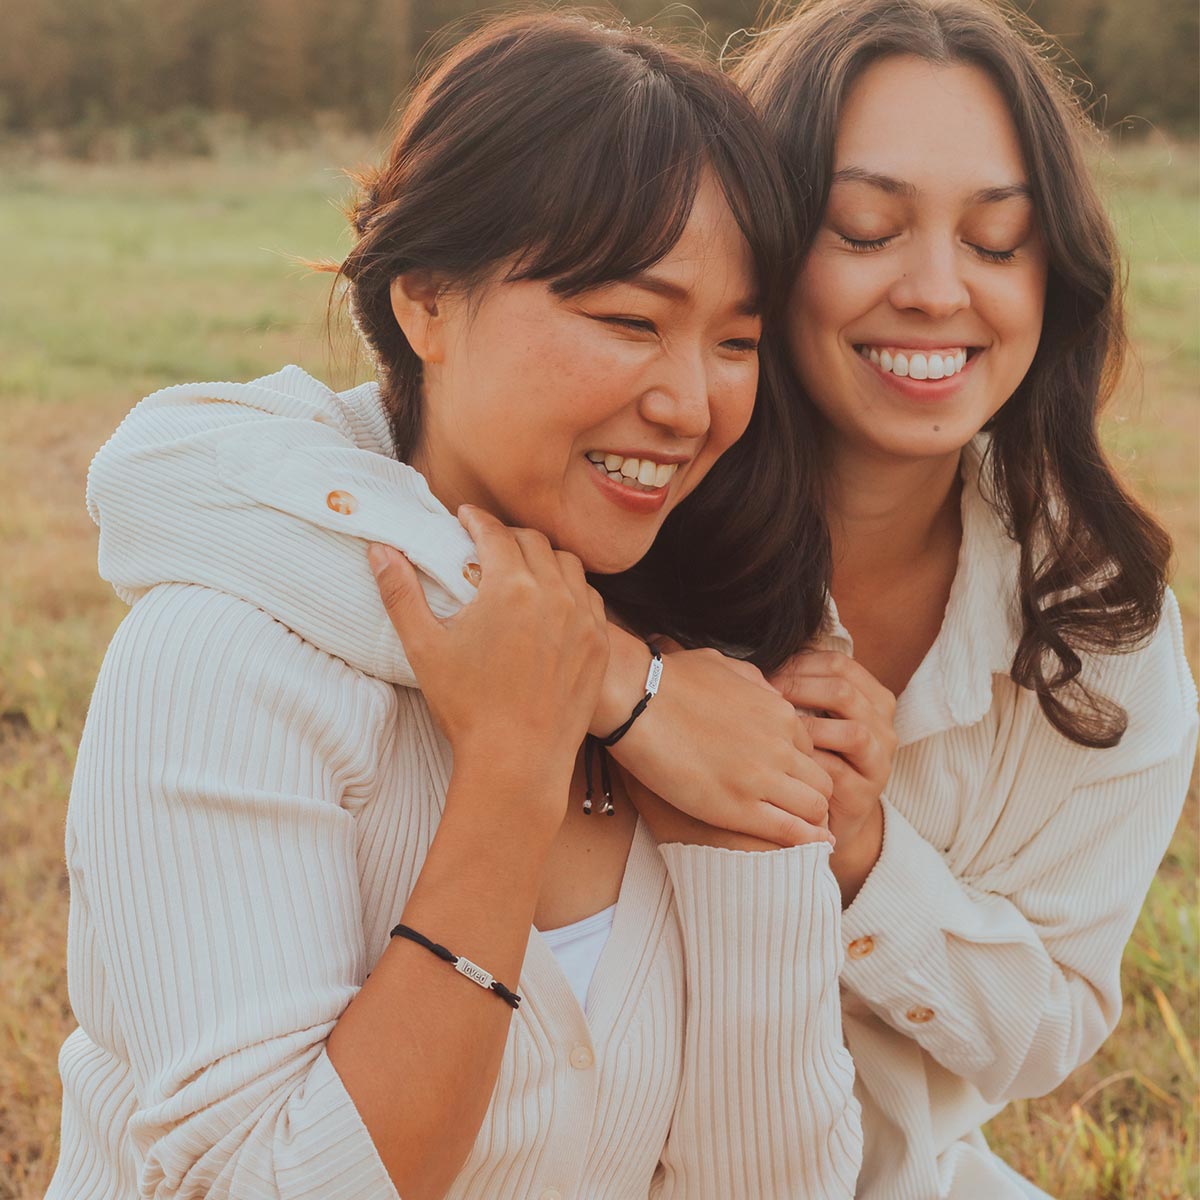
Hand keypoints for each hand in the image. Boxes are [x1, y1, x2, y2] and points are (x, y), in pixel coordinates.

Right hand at [367, 506, 608, 824]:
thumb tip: (380, 550)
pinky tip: (554, 601)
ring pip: (568, 564)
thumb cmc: (467, 707)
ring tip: (523, 568)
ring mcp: (583, 618)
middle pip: (534, 541)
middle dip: (509, 536)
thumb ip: (401, 593)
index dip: (476, 519)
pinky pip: (590, 597)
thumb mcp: (425, 647)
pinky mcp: (599, 644)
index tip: (465, 517)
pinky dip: (571, 589)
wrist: (518, 760)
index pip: (495, 532)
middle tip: (489, 544)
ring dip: (544, 558)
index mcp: (511, 586)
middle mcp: (554, 593)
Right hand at [606, 639, 833, 847]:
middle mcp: (780, 745)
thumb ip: (756, 684)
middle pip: (822, 783)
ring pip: (814, 809)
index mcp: (780, 713)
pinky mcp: (737, 808)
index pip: (813, 751)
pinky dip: (801, 842)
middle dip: (811, 797)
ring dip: (807, 821)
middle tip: (792, 812)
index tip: (786, 783)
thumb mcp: (727, 666)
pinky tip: (800, 849)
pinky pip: (790, 832)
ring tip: (792, 831)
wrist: (638, 700)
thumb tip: (768, 695)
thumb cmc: (672, 679)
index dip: (800, 769)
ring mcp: (761, 778)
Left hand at [770, 650, 896, 902]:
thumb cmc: (813, 754)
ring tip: (774, 729)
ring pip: (852, 732)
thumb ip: (802, 687)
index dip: (800, 664)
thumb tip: (761, 657)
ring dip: (807, 727)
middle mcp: (883, 726)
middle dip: (798, 691)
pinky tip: (780, 760)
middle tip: (765, 698)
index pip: (840, 663)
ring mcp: (878, 762)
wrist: (827, 813)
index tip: (768, 674)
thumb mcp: (814, 714)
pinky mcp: (863, 794)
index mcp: (873, 698)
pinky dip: (806, 763)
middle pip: (844, 692)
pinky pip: (836, 772)